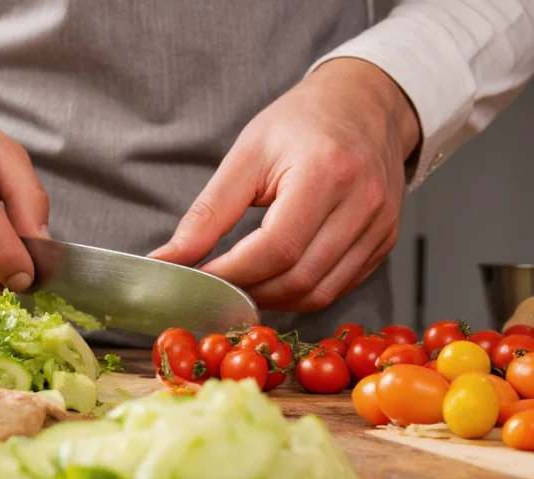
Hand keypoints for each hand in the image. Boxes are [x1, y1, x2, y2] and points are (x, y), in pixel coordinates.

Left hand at [149, 58, 420, 311]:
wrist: (364, 104)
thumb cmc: (302, 122)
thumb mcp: (246, 155)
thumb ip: (207, 213)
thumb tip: (169, 258)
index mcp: (327, 172)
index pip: (276, 248)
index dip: (232, 273)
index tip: (197, 276)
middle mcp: (363, 203)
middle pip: (298, 278)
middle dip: (248, 290)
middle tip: (214, 284)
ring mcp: (380, 226)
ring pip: (319, 293)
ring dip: (272, 299)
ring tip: (241, 284)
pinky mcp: (384, 241)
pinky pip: (338, 287)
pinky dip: (299, 293)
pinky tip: (274, 279)